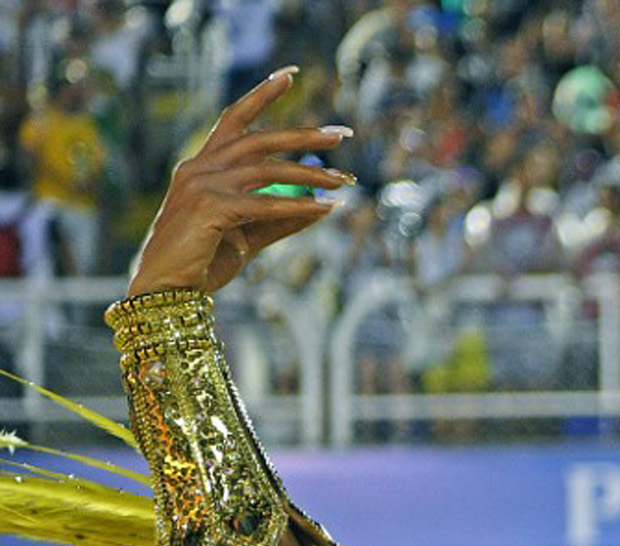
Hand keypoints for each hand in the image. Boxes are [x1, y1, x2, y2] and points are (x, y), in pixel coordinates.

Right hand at [127, 67, 354, 298]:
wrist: (166, 289)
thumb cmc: (203, 261)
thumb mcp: (247, 235)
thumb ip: (280, 218)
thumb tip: (321, 205)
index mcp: (202, 166)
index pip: (235, 120)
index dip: (263, 94)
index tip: (292, 75)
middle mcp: (199, 168)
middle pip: (259, 140)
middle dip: (303, 134)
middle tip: (343, 133)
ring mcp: (201, 185)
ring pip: (268, 171)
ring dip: (311, 175)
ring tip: (345, 180)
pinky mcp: (209, 209)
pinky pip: (265, 205)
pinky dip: (298, 207)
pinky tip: (327, 208)